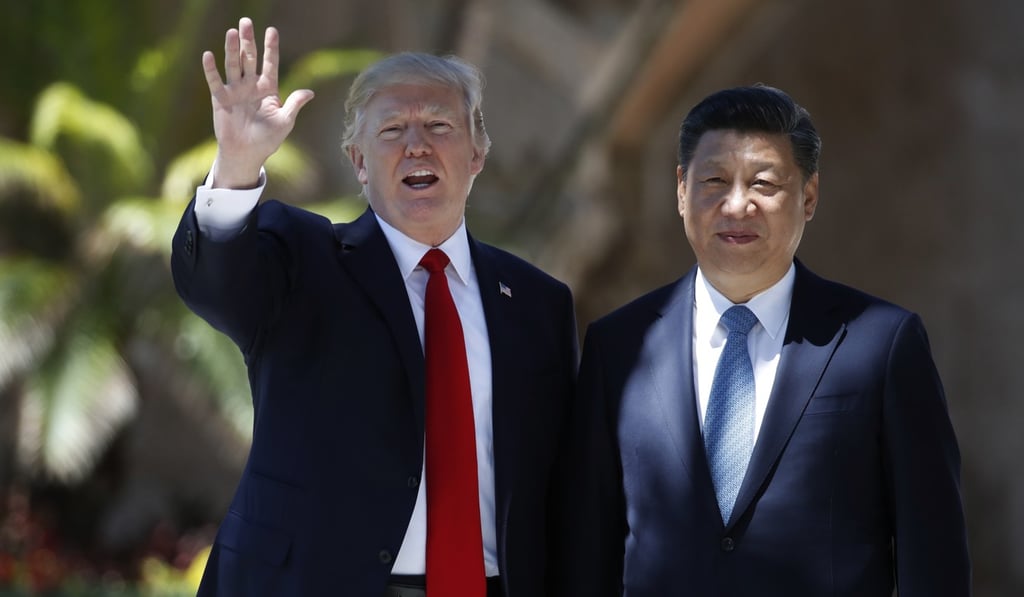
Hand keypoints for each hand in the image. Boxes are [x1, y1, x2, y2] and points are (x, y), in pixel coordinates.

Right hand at [202, 17, 313, 187]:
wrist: (246, 154)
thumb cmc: (267, 139)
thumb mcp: (285, 122)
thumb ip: (294, 105)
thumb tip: (310, 92)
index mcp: (268, 89)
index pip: (270, 64)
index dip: (271, 48)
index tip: (272, 30)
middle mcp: (251, 86)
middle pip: (249, 58)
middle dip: (248, 40)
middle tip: (246, 21)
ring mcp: (235, 90)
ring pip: (233, 65)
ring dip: (232, 49)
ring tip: (232, 32)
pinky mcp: (221, 98)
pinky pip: (215, 81)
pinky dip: (211, 69)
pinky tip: (209, 55)